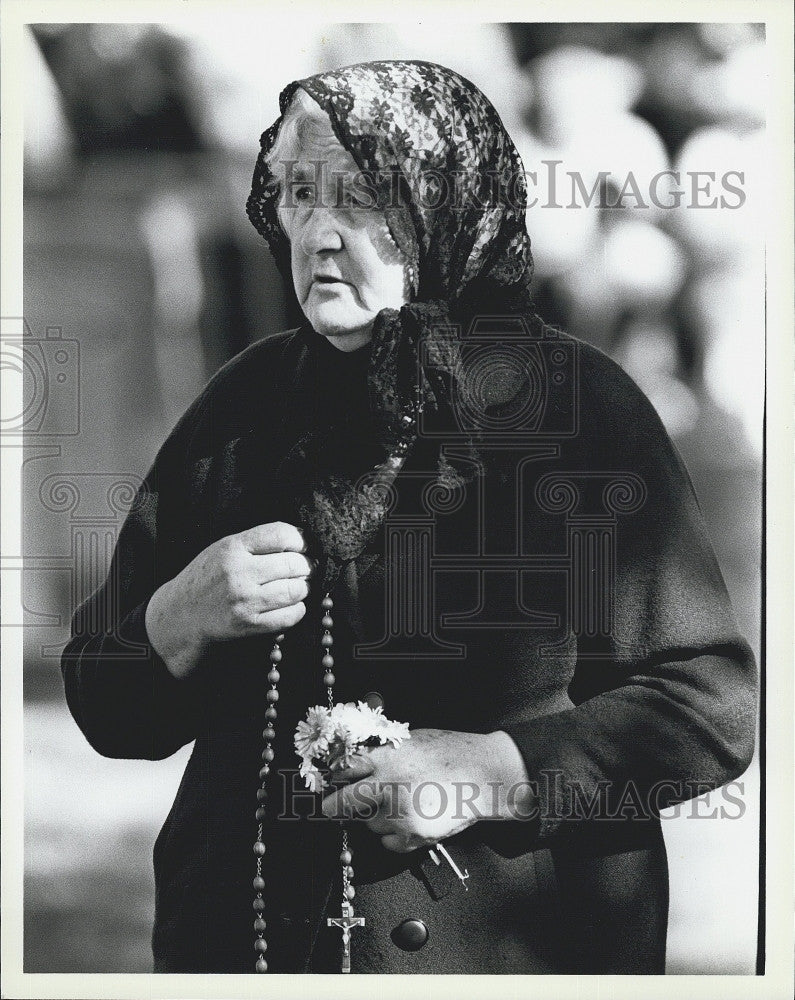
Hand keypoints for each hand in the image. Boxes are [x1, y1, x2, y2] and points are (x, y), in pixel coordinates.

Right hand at [145, 521, 311, 678]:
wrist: (181, 614)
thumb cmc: (208, 577)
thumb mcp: (224, 548)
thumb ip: (257, 542)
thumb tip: (301, 540)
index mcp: (232, 547)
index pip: (282, 535)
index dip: (300, 541)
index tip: (301, 547)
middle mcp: (238, 572)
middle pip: (293, 564)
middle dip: (305, 566)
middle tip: (303, 570)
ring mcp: (244, 600)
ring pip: (296, 590)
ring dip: (302, 588)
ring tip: (296, 587)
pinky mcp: (248, 624)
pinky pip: (290, 616)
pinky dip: (297, 610)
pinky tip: (289, 605)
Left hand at [320, 729, 535, 852]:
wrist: (485, 775)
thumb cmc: (451, 753)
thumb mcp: (412, 741)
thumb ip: (383, 753)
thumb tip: (355, 762)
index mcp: (387, 758)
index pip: (343, 770)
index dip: (334, 777)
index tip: (330, 783)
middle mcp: (389, 785)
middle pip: (341, 803)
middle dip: (333, 806)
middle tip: (332, 808)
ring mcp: (400, 813)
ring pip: (369, 824)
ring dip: (377, 817)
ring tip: (402, 804)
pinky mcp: (413, 835)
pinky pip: (387, 842)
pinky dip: (394, 836)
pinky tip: (411, 819)